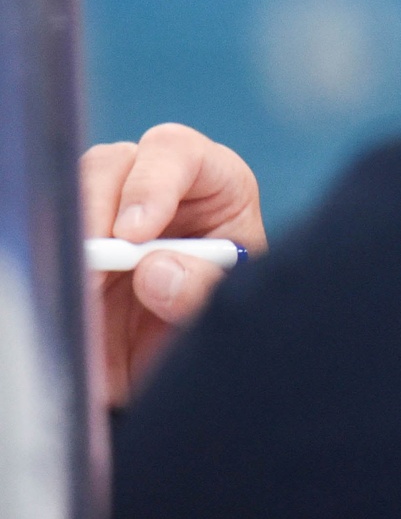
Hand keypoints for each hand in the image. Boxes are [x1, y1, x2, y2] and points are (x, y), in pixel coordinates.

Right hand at [82, 123, 264, 404]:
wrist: (185, 367)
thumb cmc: (220, 323)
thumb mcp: (230, 309)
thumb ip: (203, 289)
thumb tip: (155, 271)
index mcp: (213, 187)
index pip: (179, 151)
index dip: (152, 182)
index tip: (135, 232)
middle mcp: (157, 191)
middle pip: (112, 164)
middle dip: (97, 208)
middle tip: (97, 263)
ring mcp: (109, 218)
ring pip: (73, 199)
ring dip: (75, 240)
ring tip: (87, 291)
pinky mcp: (77, 250)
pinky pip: (53, 242)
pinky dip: (56, 265)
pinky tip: (71, 296)